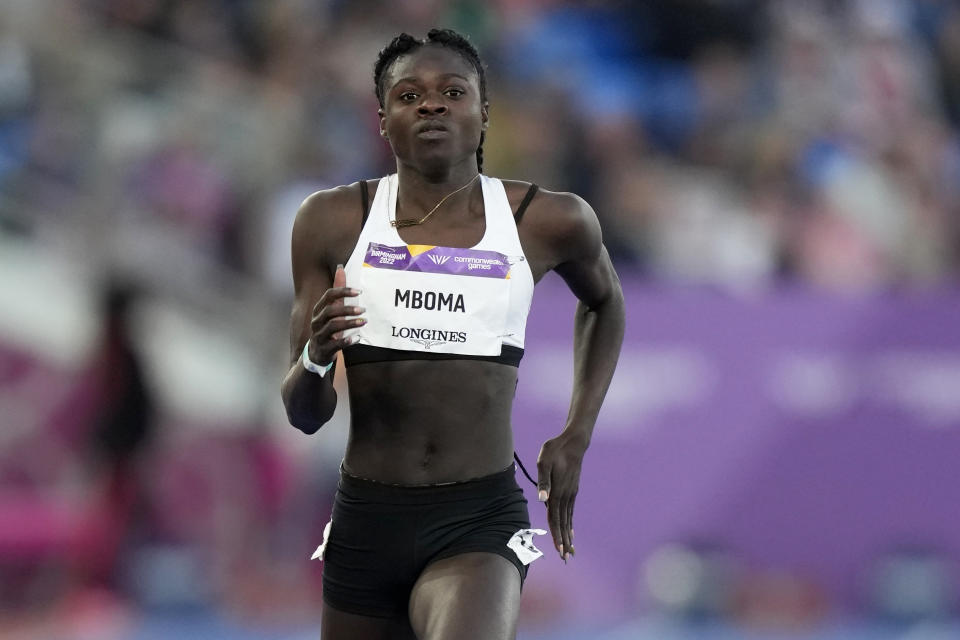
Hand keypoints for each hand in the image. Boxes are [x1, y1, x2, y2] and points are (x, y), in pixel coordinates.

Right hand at [307, 264, 364, 366]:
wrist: (317, 353)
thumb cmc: (327, 328)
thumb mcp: (331, 310)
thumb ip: (337, 292)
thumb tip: (341, 268)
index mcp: (318, 309)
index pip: (328, 296)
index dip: (342, 291)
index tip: (358, 291)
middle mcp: (316, 321)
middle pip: (330, 311)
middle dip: (347, 309)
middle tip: (363, 309)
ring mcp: (319, 335)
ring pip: (332, 327)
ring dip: (349, 323)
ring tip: (363, 321)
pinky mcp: (324, 348)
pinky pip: (335, 344)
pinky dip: (346, 341)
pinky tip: (357, 338)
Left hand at [536, 432, 586, 561]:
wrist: (573, 442)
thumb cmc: (555, 450)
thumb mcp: (544, 461)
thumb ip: (543, 482)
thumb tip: (542, 500)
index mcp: (558, 491)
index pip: (555, 518)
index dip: (556, 535)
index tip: (559, 551)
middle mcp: (566, 496)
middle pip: (563, 523)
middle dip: (564, 541)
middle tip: (566, 559)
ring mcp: (571, 493)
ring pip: (568, 519)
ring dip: (568, 535)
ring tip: (570, 551)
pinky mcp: (572, 490)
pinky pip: (570, 511)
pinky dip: (570, 524)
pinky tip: (571, 531)